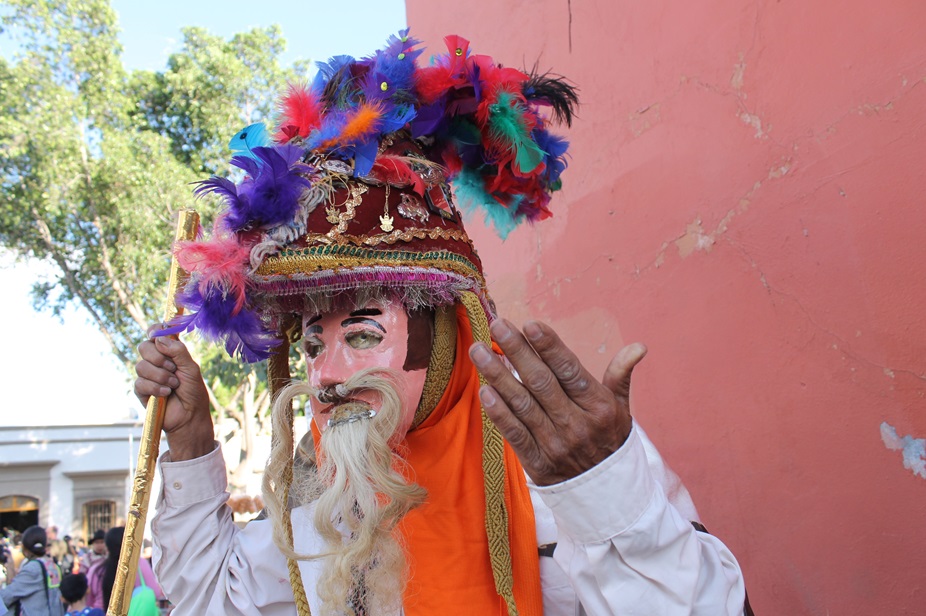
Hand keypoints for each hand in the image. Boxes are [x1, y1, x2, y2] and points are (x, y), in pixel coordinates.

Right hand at [135, 326, 212, 460]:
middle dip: (159, 358)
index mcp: (170, 352)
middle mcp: (157, 361)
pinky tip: (166, 393)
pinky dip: (156, 387)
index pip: (155, 334)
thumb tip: (159, 338)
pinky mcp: (142, 390)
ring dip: (160, 376)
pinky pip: (140, 383)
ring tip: (174, 385)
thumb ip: (178, 351)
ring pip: (141, 366)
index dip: (154, 331)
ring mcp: (148, 375)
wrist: (190, 416)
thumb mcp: (190, 368)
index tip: (156, 334)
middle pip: (143, 347)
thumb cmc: (193, 391)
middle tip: (173, 368)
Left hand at [468, 318, 646, 485]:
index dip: (550, 347)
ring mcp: (555, 444)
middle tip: (497, 325)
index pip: (570, 371)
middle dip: (517, 352)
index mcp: (598, 406)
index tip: (530, 324)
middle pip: (541, 382)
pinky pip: (515, 434)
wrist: (607, 494)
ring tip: (478, 350)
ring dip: (497, 375)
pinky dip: (499, 413)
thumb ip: (621, 375)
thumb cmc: (610, 439)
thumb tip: (638, 347)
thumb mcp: (621, 408)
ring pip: (522, 404)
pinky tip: (484, 391)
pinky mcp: (537, 463)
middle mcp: (576, 424)